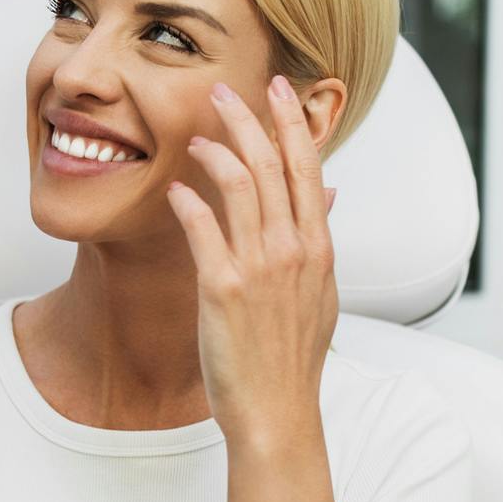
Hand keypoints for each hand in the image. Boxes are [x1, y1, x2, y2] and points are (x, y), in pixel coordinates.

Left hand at [165, 76, 338, 444]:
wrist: (278, 412)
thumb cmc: (291, 360)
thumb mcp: (319, 296)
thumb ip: (318, 241)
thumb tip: (327, 196)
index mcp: (319, 249)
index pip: (308, 168)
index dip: (292, 123)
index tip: (278, 89)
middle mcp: (295, 250)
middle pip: (273, 164)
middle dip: (249, 119)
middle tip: (224, 91)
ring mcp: (261, 267)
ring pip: (240, 185)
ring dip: (215, 151)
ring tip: (196, 137)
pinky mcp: (224, 288)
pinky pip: (203, 228)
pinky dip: (188, 201)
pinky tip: (175, 189)